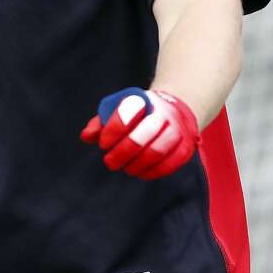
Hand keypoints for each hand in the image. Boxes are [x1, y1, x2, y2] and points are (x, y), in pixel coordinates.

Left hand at [80, 87, 198, 179]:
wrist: (170, 110)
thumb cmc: (136, 114)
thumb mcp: (116, 110)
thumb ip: (100, 122)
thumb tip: (86, 137)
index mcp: (142, 99)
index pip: (128, 112)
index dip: (113, 130)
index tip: (103, 144)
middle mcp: (163, 112)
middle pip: (144, 133)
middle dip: (123, 152)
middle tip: (109, 162)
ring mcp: (177, 129)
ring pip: (158, 150)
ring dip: (137, 164)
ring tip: (125, 168)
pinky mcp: (186, 146)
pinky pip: (171, 163)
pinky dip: (153, 171)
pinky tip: (141, 173)